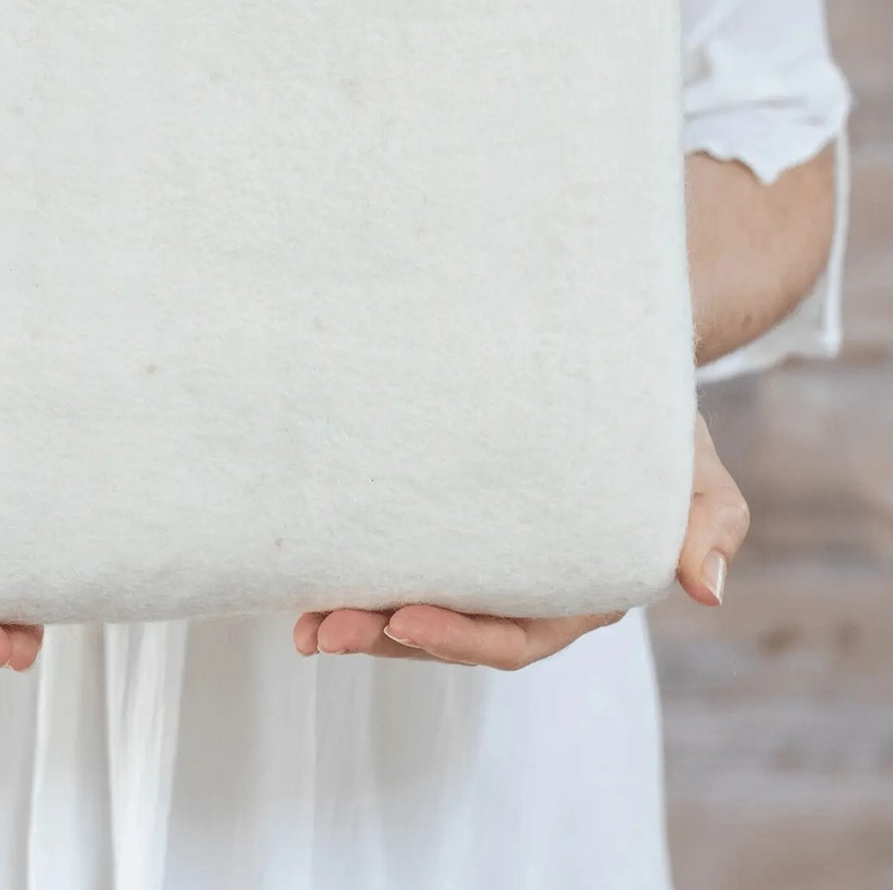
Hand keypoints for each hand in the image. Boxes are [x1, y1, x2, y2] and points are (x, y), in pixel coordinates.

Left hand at [293, 412, 748, 669]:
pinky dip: (359, 579)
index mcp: (578, 593)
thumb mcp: (697, 470)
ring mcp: (483, 566)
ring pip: (414, 609)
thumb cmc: (657, 426)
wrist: (616, 375)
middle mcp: (523, 592)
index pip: (515, 636)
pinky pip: (400, 568)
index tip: (405, 620)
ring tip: (304, 623)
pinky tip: (310, 586)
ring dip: (360, 621)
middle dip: (386, 638)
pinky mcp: (449, 533)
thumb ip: (709, 524)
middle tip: (326, 630)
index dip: (461, 638)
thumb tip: (705, 590)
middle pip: (449, 633)